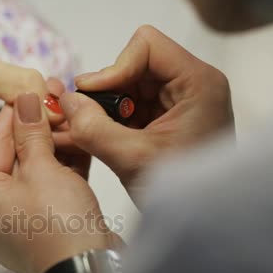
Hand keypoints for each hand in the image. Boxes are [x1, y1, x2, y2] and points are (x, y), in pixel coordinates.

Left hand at [0, 93, 119, 272]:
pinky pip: (46, 187)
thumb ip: (32, 132)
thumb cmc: (59, 229)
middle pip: (13, 157)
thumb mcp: (42, 170)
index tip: (29, 91)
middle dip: (36, 128)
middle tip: (50, 101)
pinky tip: (75, 140)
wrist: (90, 272)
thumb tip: (26, 100)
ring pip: (32, 171)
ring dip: (52, 145)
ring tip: (66, 115)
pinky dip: (61, 167)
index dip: (14, 114)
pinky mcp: (40, 224)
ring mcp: (15, 220)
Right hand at [56, 25, 233, 204]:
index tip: (91, 97)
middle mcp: (191, 86)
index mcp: (198, 84)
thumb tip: (65, 101)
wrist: (208, 226)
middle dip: (106, 91)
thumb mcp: (133, 159)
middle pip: (134, 65)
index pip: (146, 46)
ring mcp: (179, 103)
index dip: (113, 68)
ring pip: (128, 87)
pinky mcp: (167, 120)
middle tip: (81, 117)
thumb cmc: (185, 195)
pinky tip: (95, 138)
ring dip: (104, 108)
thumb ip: (94, 128)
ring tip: (84, 132)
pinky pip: (131, 108)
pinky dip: (110, 121)